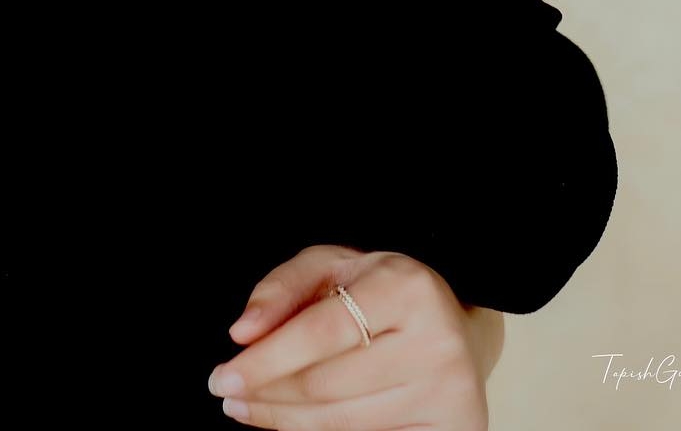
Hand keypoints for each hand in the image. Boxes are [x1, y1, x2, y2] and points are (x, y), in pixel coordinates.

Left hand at [205, 244, 492, 429]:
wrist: (457, 330)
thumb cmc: (382, 293)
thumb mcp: (333, 266)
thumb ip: (282, 288)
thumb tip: (243, 332)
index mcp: (406, 288)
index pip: (321, 333)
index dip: (266, 359)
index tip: (223, 376)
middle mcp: (434, 341)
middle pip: (326, 384)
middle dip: (267, 392)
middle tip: (228, 393)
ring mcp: (447, 392)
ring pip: (342, 421)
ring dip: (285, 419)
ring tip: (248, 408)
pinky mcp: (454, 428)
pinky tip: (292, 420)